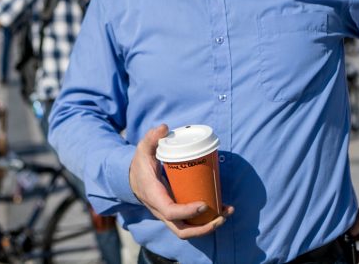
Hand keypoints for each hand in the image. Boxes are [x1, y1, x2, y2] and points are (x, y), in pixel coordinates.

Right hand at [128, 124, 232, 239]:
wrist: (131, 178)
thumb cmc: (140, 164)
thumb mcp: (143, 149)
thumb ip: (152, 138)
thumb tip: (164, 127)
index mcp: (154, 197)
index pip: (170, 212)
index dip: (187, 212)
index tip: (204, 205)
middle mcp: (161, 211)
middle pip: (182, 230)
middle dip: (203, 228)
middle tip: (222, 217)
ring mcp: (169, 214)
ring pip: (188, 230)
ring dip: (209, 226)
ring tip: (227, 212)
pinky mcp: (176, 212)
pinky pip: (191, 222)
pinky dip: (207, 220)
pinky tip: (222, 209)